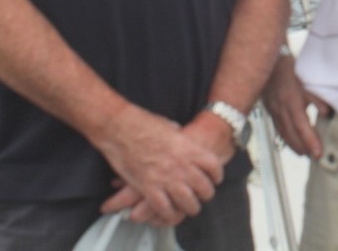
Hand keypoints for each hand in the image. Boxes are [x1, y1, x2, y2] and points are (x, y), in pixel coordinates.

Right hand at [96, 105, 222, 225]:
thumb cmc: (143, 123)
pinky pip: (164, 208)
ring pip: (187, 201)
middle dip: (206, 194)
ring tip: (191, 208)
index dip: (217, 175)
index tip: (216, 179)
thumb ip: (180, 138)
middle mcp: (180, 164)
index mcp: (187, 147)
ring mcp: (164, 177)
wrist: (120, 127)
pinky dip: (170, 214)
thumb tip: (183, 140)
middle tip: (204, 196)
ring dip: (191, 207)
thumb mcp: (171, 126)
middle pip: (203, 187)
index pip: (213, 166)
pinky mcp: (147, 187)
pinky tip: (171, 213)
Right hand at [262, 55, 328, 158]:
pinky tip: (293, 144)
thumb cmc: (291, 69)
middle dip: (304, 147)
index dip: (310, 140)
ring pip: (284, 133)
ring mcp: (274, 110)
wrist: (270, 62)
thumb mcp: (307, 79)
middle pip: (292, 133)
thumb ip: (316, 96)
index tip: (318, 152)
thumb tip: (327, 113)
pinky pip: (278, 128)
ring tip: (306, 154)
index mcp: (291, 100)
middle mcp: (281, 108)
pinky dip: (286, 138)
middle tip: (316, 157)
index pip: (301, 125)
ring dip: (295, 146)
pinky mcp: (270, 110)